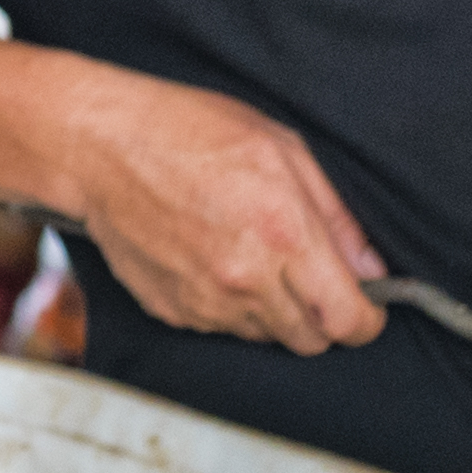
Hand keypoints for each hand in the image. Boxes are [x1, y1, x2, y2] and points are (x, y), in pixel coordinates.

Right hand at [53, 66, 384, 356]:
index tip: (365, 309)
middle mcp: (247, 279)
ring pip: (265, 337)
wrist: (101, 148)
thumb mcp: (283, 149)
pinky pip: (220, 328)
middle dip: (321, 317)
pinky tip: (214, 261)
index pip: (346, 321)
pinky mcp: (174, 311)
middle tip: (310, 279)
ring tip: (254, 260)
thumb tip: (370, 267)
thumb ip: (335, 216)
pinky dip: (228, 307)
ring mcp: (206, 302)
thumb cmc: (188, 132)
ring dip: (273, 312)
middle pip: (310, 340)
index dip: (366, 321)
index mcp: (284, 236)